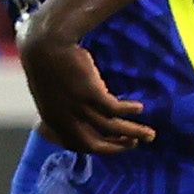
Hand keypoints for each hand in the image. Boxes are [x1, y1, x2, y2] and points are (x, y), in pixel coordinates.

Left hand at [19, 21, 153, 153]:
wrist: (44, 46)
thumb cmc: (46, 65)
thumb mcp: (48, 93)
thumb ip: (61, 107)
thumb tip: (77, 114)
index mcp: (53, 120)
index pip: (75, 144)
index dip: (96, 148)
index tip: (112, 145)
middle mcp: (65, 119)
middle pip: (94, 144)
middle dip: (117, 147)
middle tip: (134, 144)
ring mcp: (78, 107)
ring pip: (111, 127)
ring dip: (133, 132)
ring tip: (149, 134)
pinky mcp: (90, 93)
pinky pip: (115, 109)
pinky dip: (129, 110)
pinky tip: (138, 107)